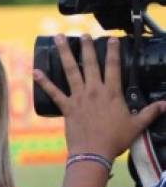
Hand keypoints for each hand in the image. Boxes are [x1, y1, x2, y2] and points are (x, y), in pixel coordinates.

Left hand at [32, 34, 165, 158]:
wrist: (93, 153)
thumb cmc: (115, 140)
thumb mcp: (137, 125)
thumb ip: (151, 112)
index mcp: (112, 93)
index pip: (114, 67)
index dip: (114, 51)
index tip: (112, 38)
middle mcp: (94, 91)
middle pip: (90, 64)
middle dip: (87, 47)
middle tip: (82, 34)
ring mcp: (78, 98)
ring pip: (70, 71)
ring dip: (64, 54)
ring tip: (57, 39)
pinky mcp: (66, 107)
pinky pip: (53, 92)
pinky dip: (44, 82)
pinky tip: (35, 71)